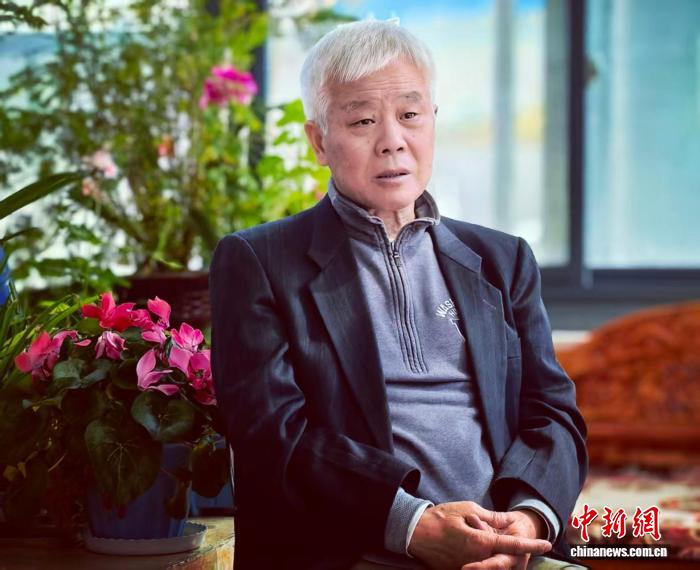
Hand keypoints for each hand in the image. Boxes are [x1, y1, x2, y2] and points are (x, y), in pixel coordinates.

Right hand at [407, 501, 550, 569]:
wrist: (415, 532)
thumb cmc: (441, 517)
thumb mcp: (468, 509)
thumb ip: (491, 518)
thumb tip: (507, 522)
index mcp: (482, 542)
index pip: (513, 544)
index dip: (531, 545)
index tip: (546, 544)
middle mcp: (477, 559)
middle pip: (504, 560)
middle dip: (513, 550)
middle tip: (519, 542)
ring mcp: (467, 567)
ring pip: (490, 563)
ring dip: (494, 554)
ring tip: (479, 536)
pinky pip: (476, 566)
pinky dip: (481, 559)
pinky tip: (467, 543)